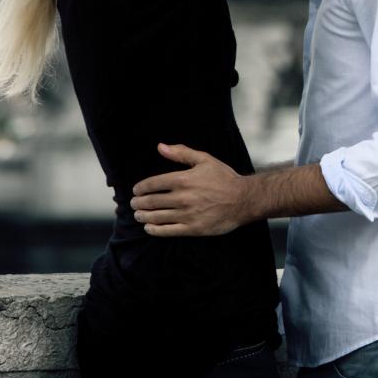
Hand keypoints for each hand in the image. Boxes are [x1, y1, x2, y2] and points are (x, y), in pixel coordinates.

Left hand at [129, 143, 249, 236]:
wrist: (243, 199)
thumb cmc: (224, 178)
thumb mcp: (205, 160)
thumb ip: (181, 153)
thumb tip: (160, 146)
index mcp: (183, 179)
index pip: (152, 184)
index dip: (140, 188)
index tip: (136, 191)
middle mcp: (183, 197)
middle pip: (151, 202)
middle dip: (138, 203)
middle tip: (134, 204)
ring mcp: (187, 214)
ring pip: (156, 217)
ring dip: (143, 216)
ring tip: (139, 215)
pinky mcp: (192, 228)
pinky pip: (167, 231)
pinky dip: (154, 230)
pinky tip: (149, 227)